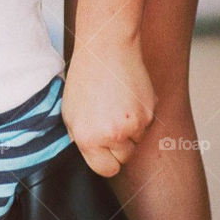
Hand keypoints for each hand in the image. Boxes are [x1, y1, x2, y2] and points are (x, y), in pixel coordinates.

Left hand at [62, 33, 155, 176]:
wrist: (106, 49)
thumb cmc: (85, 79)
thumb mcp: (70, 113)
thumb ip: (80, 139)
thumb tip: (91, 156)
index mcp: (88, 139)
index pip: (105, 170)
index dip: (105, 161)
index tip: (104, 151)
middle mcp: (112, 135)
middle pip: (124, 158)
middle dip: (119, 146)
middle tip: (109, 122)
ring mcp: (134, 125)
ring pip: (137, 141)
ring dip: (130, 130)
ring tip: (116, 106)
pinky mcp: (150, 112)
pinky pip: (146, 125)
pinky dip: (140, 115)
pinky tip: (127, 98)